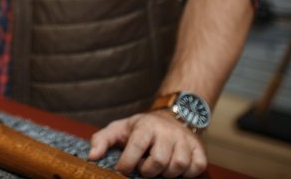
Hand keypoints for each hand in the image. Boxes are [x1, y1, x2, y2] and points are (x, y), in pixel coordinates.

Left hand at [88, 110, 207, 177]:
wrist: (171, 117)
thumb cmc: (141, 129)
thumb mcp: (119, 129)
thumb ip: (102, 140)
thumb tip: (92, 157)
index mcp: (145, 126)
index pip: (136, 146)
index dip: (127, 163)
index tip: (122, 170)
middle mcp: (167, 132)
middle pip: (158, 160)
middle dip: (147, 171)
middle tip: (143, 168)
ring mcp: (184, 140)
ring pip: (178, 165)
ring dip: (166, 173)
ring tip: (158, 168)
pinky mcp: (199, 149)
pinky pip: (196, 167)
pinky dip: (186, 173)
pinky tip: (175, 169)